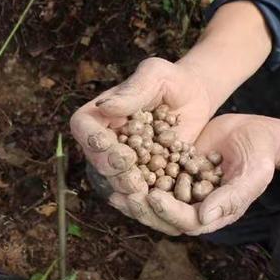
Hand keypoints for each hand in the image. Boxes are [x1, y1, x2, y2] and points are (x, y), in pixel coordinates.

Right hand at [70, 57, 214, 233]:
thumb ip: (134, 90)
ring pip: (116, 181)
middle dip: (113, 173)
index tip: (116, 151)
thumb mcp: (155, 75)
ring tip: (146, 195)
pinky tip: (162, 204)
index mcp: (100, 113)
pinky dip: (149, 199)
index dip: (95, 143)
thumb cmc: (172, 80)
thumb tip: (106, 108)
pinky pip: (140, 190)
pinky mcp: (144, 174)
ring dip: (129, 192)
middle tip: (134, 181)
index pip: (84, 128)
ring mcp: (123, 160)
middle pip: (98, 161)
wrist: (195, 97)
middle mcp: (106, 139)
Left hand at [121, 114, 278, 235]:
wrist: (257, 133)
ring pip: (154, 198)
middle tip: (123, 194)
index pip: (187, 221)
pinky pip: (155, 175)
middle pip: (164, 216)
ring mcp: (185, 189)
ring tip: (115, 181)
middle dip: (142, 207)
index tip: (152, 195)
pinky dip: (139, 171)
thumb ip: (232, 197)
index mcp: (216, 213)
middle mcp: (197, 206)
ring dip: (135, 192)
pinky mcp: (177, 170)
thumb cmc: (261, 154)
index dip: (168, 212)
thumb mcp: (253, 174)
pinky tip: (122, 160)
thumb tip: (205, 218)